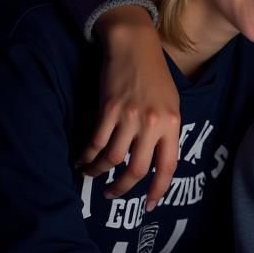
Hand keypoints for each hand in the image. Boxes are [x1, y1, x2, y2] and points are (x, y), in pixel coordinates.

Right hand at [81, 5, 180, 204]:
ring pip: (111, 158)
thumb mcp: (171, 105)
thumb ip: (165, 132)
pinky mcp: (108, 110)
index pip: (168, 166)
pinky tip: (81, 160)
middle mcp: (152, 123)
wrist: (134, 47)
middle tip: (112, 195)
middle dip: (123, 187)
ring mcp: (129, 117)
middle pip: (137, 169)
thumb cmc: (155, 76)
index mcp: (172, 124)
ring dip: (98, 171)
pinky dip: (86, 155)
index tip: (149, 205)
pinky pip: (95, 141)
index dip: (158, 189)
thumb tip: (156, 161)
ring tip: (91, 174)